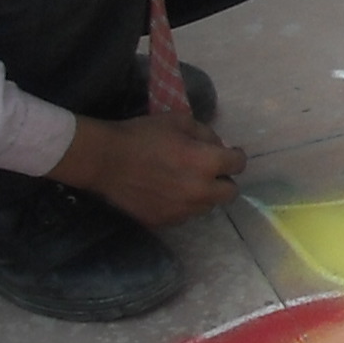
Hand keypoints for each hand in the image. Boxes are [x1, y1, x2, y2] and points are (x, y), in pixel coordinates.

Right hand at [55, 112, 245, 225]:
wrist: (104, 160)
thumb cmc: (142, 135)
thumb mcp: (180, 121)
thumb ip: (206, 134)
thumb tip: (219, 146)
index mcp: (207, 163)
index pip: (239, 164)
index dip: (234, 156)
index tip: (227, 154)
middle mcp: (200, 191)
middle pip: (230, 193)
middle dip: (224, 181)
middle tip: (209, 172)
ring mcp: (182, 210)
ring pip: (207, 206)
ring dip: (204, 194)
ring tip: (186, 182)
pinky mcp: (163, 221)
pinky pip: (184, 215)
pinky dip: (182, 205)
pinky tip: (168, 193)